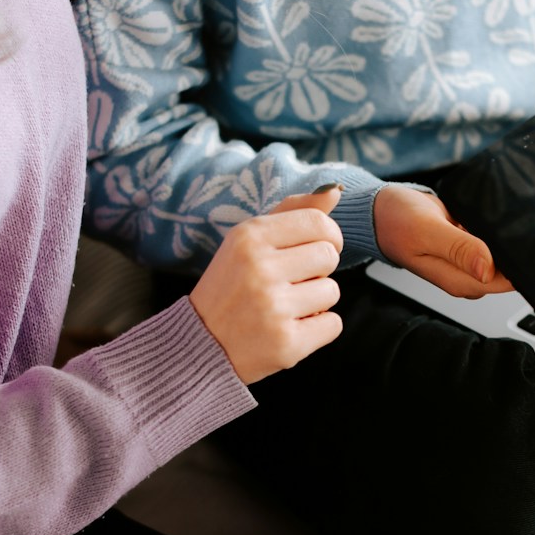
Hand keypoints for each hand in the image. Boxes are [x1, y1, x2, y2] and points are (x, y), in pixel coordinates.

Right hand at [189, 188, 344, 383]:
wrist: (200, 343)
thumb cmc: (232, 286)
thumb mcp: (249, 241)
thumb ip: (292, 212)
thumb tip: (335, 190)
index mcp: (250, 237)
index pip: (318, 222)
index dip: (328, 237)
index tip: (315, 249)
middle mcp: (260, 268)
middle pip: (329, 256)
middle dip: (318, 270)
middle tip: (291, 283)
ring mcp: (273, 308)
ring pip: (332, 291)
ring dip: (317, 301)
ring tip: (285, 307)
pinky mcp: (286, 343)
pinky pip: (333, 324)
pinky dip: (318, 328)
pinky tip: (290, 328)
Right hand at [374, 185, 513, 298]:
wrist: (381, 210)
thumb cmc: (396, 221)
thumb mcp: (426, 230)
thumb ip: (458, 249)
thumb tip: (487, 268)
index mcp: (457, 281)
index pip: (504, 283)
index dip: (519, 265)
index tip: (527, 243)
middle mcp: (465, 276)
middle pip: (507, 272)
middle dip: (516, 250)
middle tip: (516, 225)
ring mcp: (467, 263)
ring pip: (501, 256)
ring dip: (506, 240)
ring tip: (503, 219)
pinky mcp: (468, 248)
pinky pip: (492, 243)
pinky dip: (495, 232)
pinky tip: (492, 219)